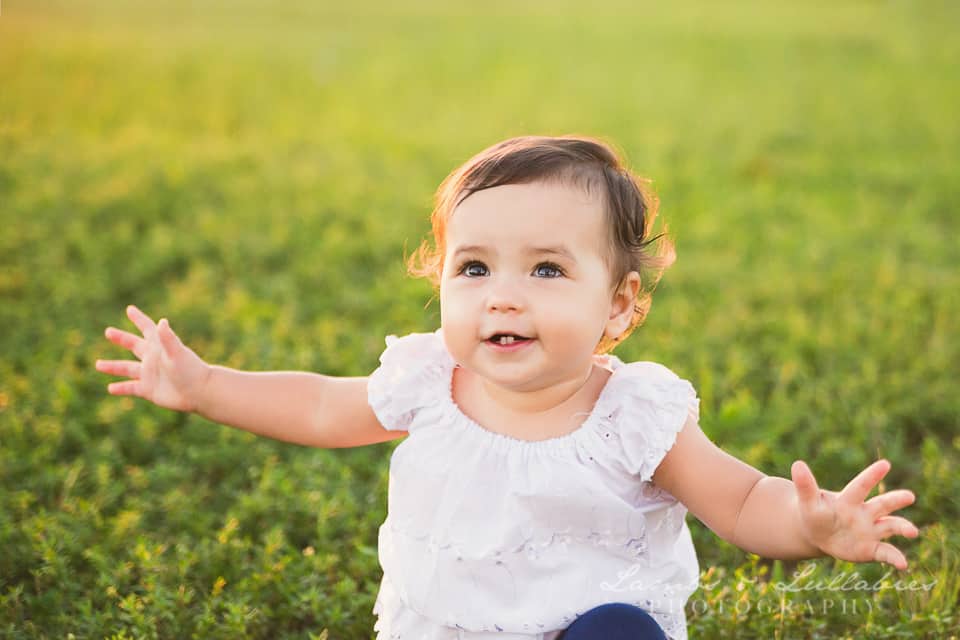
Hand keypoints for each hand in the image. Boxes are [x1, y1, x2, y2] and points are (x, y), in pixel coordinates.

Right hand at [96, 305, 210, 412]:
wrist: (200, 392)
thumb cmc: (191, 370)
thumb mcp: (177, 353)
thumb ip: (168, 338)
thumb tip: (161, 322)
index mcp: (159, 347)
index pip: (147, 328)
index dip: (139, 318)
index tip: (130, 309)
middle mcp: (153, 359)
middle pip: (134, 345)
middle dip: (121, 338)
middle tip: (107, 331)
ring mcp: (150, 374)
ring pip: (127, 368)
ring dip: (113, 366)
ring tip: (98, 364)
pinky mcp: (149, 389)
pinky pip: (131, 388)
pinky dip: (121, 388)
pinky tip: (110, 389)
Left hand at [791, 459, 918, 569]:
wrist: (817, 534)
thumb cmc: (814, 513)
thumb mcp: (807, 501)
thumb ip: (805, 485)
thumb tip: (797, 464)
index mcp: (849, 499)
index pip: (861, 486)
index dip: (872, 475)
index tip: (885, 463)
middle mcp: (864, 512)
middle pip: (883, 504)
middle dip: (896, 499)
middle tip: (909, 496)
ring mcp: (870, 530)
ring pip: (891, 526)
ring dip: (903, 527)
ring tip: (913, 531)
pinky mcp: (871, 548)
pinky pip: (886, 553)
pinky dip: (895, 558)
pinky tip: (904, 565)